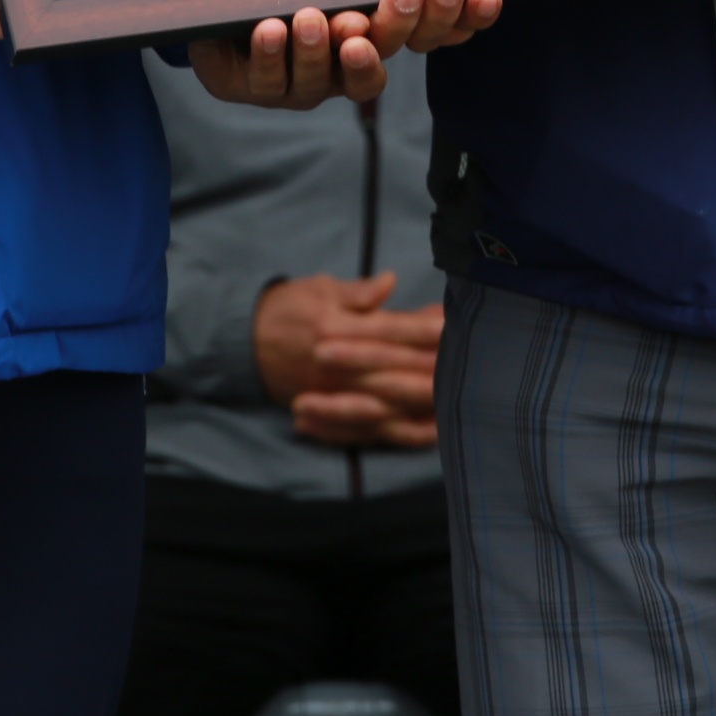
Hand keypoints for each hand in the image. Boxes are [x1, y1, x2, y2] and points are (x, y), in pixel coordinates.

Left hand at [194, 0, 503, 109]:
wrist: (218, 16)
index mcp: (381, 31)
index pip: (435, 31)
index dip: (462, 17)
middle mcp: (352, 60)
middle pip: (390, 49)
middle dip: (403, 19)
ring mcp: (309, 81)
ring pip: (329, 78)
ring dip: (326, 49)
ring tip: (315, 18)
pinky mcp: (262, 86)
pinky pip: (271, 79)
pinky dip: (273, 55)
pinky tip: (272, 29)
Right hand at [253, 273, 445, 447]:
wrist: (244, 345)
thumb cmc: (287, 308)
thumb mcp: (318, 289)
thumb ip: (358, 292)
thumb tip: (390, 282)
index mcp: (336, 329)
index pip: (388, 330)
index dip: (422, 328)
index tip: (451, 324)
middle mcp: (338, 367)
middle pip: (395, 371)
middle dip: (433, 369)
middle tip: (471, 365)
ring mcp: (336, 395)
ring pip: (389, 405)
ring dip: (425, 404)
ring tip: (461, 401)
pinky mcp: (335, 416)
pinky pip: (374, 431)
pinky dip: (404, 433)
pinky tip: (435, 432)